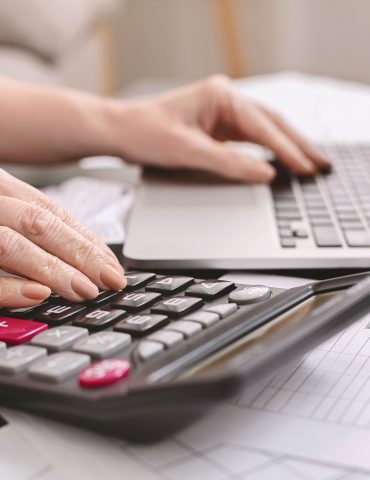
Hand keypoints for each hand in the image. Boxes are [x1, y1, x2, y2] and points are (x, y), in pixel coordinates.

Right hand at [0, 169, 125, 307]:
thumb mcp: (4, 211)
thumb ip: (34, 227)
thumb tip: (88, 257)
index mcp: (3, 190)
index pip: (52, 213)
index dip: (87, 241)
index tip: (114, 267)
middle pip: (39, 223)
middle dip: (80, 254)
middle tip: (110, 281)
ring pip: (12, 244)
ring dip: (54, 269)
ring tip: (85, 291)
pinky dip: (9, 286)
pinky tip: (38, 294)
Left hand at [113, 75, 329, 181]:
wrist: (121, 132)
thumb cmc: (145, 133)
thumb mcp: (188, 151)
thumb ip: (228, 162)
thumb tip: (264, 172)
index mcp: (220, 96)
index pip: (263, 125)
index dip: (286, 149)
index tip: (304, 167)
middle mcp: (224, 100)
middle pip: (271, 123)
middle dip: (296, 144)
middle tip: (319, 164)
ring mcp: (221, 113)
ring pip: (263, 130)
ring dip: (285, 146)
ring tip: (308, 163)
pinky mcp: (216, 127)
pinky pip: (249, 138)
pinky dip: (266, 150)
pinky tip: (279, 160)